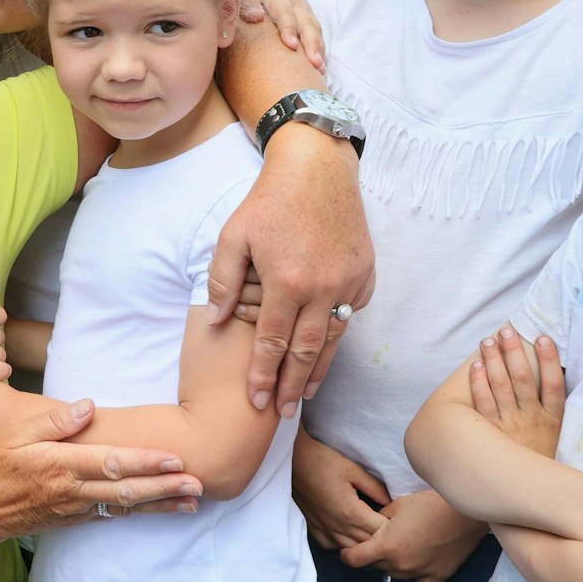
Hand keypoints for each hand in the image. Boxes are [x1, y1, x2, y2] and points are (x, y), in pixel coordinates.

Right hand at [0, 399, 202, 540]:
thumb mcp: (15, 434)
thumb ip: (54, 421)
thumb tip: (88, 405)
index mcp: (61, 466)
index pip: (111, 464)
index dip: (145, 462)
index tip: (174, 458)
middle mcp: (73, 491)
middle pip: (127, 491)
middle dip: (165, 488)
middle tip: (199, 483)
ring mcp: (76, 509)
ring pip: (125, 507)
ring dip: (161, 504)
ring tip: (192, 501)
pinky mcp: (75, 520)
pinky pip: (112, 516)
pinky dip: (140, 513)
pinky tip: (159, 509)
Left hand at [208, 125, 373, 413]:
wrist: (318, 169)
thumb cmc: (269, 201)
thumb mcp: (233, 236)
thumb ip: (223, 280)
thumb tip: (216, 319)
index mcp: (288, 282)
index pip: (273, 343)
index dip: (263, 374)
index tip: (255, 400)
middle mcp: (324, 288)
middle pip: (308, 351)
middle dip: (293, 386)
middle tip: (282, 412)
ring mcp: (350, 282)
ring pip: (334, 338)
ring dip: (319, 369)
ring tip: (306, 394)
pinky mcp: (365, 274)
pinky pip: (350, 313)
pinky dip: (336, 333)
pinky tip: (324, 350)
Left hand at [241, 0, 326, 72]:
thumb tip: (255, 19)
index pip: (284, 12)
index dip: (288, 29)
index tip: (291, 46)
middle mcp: (294, 0)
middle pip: (306, 23)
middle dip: (312, 44)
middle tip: (315, 65)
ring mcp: (302, 6)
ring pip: (314, 27)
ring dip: (319, 48)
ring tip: (320, 70)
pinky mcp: (303, 12)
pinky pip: (315, 29)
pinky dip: (319, 46)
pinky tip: (319, 64)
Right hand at [292, 428, 390, 548]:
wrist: (293, 459)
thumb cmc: (323, 461)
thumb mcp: (354, 470)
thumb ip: (376, 488)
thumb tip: (394, 502)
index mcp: (350, 512)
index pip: (380, 531)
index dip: (394, 528)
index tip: (401, 521)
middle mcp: (337, 527)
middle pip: (368, 544)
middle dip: (382, 538)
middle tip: (393, 528)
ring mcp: (324, 530)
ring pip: (352, 548)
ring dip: (364, 542)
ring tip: (374, 531)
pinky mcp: (314, 529)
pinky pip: (334, 546)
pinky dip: (345, 543)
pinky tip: (350, 532)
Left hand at [341, 490, 487, 581]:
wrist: (466, 512)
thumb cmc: (430, 503)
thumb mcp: (396, 505)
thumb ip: (378, 520)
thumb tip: (370, 526)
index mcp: (385, 547)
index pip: (353, 560)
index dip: (347, 554)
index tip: (348, 550)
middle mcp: (400, 565)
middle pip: (375, 566)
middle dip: (373, 555)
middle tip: (382, 540)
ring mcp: (420, 573)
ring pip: (396, 574)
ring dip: (394, 563)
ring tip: (404, 546)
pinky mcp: (438, 577)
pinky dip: (417, 574)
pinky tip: (420, 560)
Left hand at [469, 327, 564, 457]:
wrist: (526, 492)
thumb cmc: (541, 458)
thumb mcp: (558, 437)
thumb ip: (557, 411)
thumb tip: (560, 376)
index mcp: (553, 421)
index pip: (554, 385)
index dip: (549, 360)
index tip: (544, 338)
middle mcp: (532, 421)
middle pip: (524, 379)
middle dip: (514, 352)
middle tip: (506, 330)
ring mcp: (509, 426)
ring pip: (501, 386)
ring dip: (494, 361)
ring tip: (488, 341)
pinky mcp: (489, 434)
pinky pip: (482, 404)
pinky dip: (478, 383)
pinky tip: (476, 366)